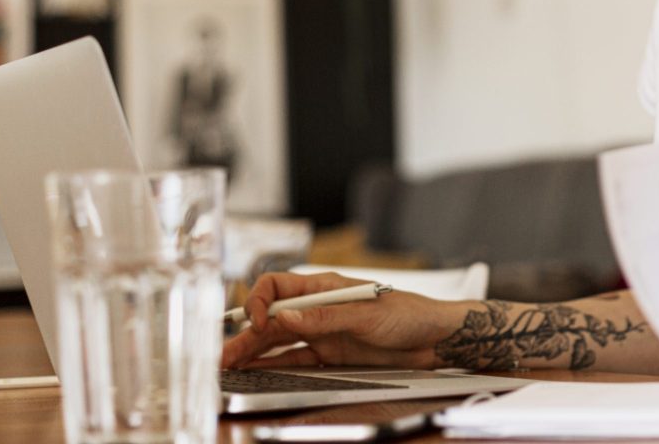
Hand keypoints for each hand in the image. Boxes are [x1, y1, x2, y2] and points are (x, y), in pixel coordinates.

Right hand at [220, 271, 465, 369]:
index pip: (278, 286)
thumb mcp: (367, 314)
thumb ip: (324, 317)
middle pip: (271, 318)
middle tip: (224, 355)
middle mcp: (317, 308)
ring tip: (229, 366)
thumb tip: (285, 317)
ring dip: (253, 352)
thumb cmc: (408, 313)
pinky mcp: (329, 354)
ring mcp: (321, 332)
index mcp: (324, 287)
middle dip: (246, 334)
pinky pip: (294, 359)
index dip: (261, 302)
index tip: (259, 322)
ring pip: (278, 341)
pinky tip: (254, 371)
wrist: (434, 338)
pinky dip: (273, 365)